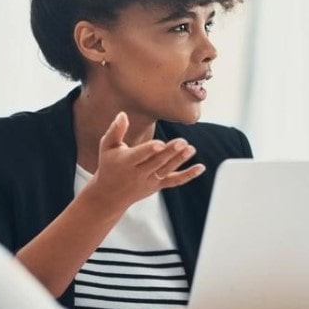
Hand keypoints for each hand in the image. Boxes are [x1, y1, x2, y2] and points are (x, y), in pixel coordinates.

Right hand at [85, 112, 204, 213]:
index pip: (139, 155)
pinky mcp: (158, 185)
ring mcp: (149, 181)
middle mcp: (138, 173)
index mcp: (125, 162)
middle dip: (170, 153)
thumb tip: (123, 114)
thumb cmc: (108, 165)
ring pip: (167, 170)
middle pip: (156, 162)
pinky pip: (175, 181)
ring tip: (191, 148)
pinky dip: (188, 175)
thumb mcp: (107, 147)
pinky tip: (201, 167)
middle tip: (182, 142)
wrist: (109, 195)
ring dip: (180, 160)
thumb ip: (115, 130)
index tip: (160, 143)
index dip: (150, 150)